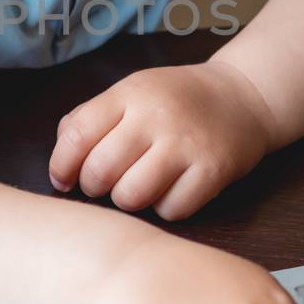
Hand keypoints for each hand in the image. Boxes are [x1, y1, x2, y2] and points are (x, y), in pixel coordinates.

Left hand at [48, 58, 275, 220]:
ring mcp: (186, 144)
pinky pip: (171, 210)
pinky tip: (170, 190)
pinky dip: (165, 208)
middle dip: (93, 186)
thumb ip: (90, 118)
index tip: (63, 179)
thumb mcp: (131, 93)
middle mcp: (156, 117)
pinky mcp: (213, 171)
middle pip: (100, 171)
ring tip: (136, 187)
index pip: (76, 135)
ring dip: (127, 201)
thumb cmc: (175, 101)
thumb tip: (60, 164)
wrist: (243, 96)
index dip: (61, 165)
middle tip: (104, 183)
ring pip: (132, 197)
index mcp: (129, 95)